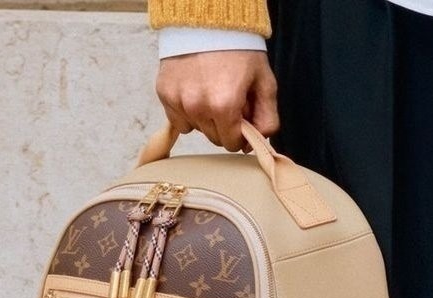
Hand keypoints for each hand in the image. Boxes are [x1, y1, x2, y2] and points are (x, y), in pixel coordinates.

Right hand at [155, 50, 278, 151]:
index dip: (240, 136)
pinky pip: (178, 119)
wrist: (207, 20)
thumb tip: (260, 141)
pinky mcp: (165, 94)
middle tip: (229, 102)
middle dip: (224, 126)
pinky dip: (187, 112)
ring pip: (196, 129)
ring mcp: (178, 101)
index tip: (242, 122)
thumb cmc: (238, 49)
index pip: (231, 143)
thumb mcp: (263, 81)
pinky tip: (195, 91)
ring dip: (205, 119)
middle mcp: (198, 107)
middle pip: (214, 138)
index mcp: (224, 106)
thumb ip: (267, 116)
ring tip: (211, 92)